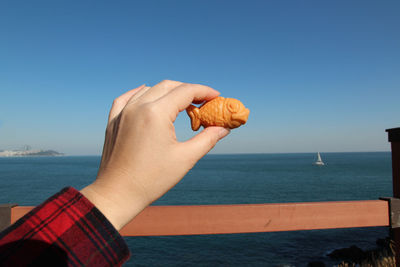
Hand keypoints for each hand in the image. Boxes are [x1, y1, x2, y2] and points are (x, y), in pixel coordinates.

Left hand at [81, 80, 229, 229]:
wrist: (117, 194)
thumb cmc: (152, 179)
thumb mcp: (185, 158)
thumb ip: (207, 139)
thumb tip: (224, 129)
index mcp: (156, 113)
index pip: (185, 91)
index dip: (204, 91)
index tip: (216, 96)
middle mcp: (138, 107)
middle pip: (168, 86)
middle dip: (188, 90)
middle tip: (203, 102)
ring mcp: (123, 112)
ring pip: (149, 90)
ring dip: (168, 92)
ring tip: (181, 105)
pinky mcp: (113, 121)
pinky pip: (127, 98)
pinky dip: (141, 94)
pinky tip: (147, 94)